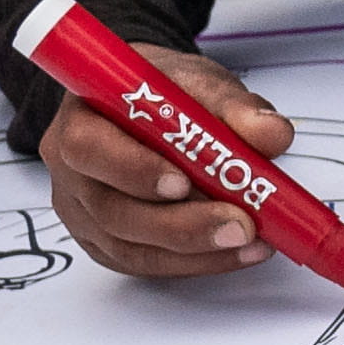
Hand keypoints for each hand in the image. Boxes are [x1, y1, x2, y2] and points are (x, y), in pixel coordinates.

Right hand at [43, 51, 289, 273]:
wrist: (144, 103)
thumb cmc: (160, 91)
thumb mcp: (197, 81)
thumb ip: (232, 104)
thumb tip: (270, 134)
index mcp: (79, 117)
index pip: (88, 149)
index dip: (133, 170)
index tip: (183, 182)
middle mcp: (73, 171)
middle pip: (112, 210)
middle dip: (180, 224)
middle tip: (239, 224)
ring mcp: (85, 213)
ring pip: (130, 247)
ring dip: (196, 250)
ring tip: (249, 240)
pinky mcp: (106, 243)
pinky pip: (146, 263)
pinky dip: (195, 262)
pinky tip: (235, 251)